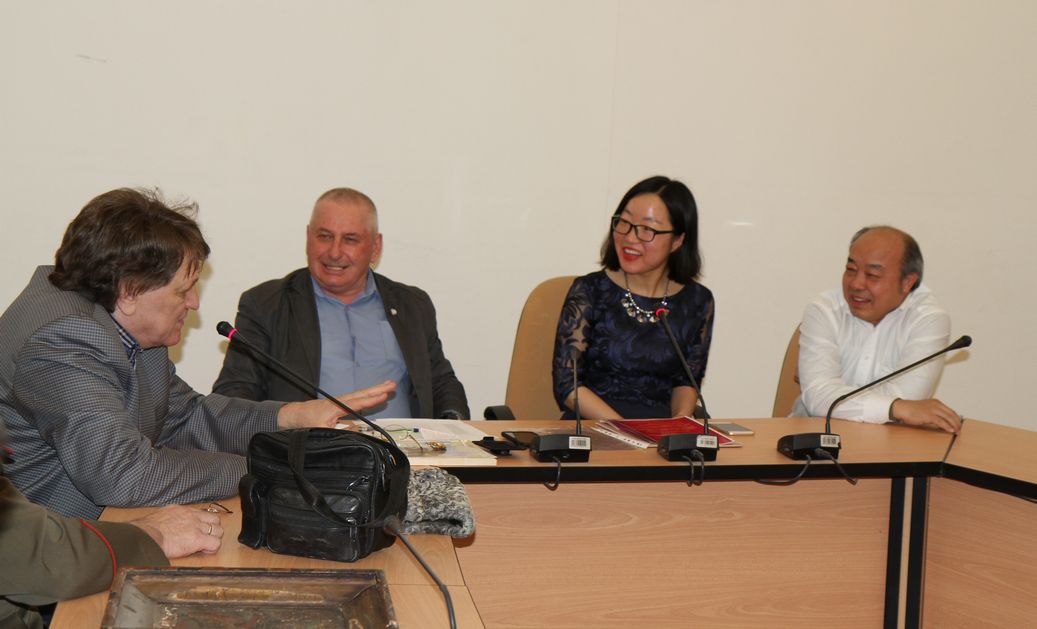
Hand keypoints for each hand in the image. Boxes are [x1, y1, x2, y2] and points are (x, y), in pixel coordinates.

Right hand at [130, 505, 223, 558]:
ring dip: (214, 539)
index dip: (203, 523)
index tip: (197, 531)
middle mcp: (192, 516)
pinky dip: (212, 549)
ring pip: (219, 530)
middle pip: (215, 520)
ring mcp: (196, 527)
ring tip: (204, 546)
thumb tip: (162, 525)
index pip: (201, 513)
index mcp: (181, 510)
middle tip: (204, 538)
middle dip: (212, 529)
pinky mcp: (197, 539)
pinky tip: (204, 552)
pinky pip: (215, 543)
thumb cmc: (145, 530)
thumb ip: (167, 519)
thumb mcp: (159, 517)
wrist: (144, 535)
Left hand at [276, 380, 396, 428]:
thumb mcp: (320, 431)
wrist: (294, 415)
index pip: (358, 403)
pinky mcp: (340, 403)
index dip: (372, 400)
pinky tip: (373, 394)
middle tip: (393, 384)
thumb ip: (338, 433)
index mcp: (337, 407)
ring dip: (375, 389)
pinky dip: (367, 394)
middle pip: (362, 394)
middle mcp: (340, 401)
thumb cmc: (306, 422)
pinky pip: (357, 398)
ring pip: (361, 394)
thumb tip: (355, 433)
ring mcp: (341, 401)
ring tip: (388, 384)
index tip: (385, 395)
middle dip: (378, 389)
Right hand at [891, 398, 961, 433]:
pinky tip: (950, 430)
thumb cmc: (911, 410)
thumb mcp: (926, 409)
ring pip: (948, 417)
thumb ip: (934, 414)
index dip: (956, 418)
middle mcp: (936, 405)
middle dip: (957, 423)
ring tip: (957, 431)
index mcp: (936, 402)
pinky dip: (947, 426)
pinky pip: (941, 422)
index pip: (951, 411)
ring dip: (954, 425)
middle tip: (960, 430)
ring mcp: (933, 409)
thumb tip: (942, 423)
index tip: (959, 425)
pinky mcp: (929, 415)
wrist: (902, 408)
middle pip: (952, 414)